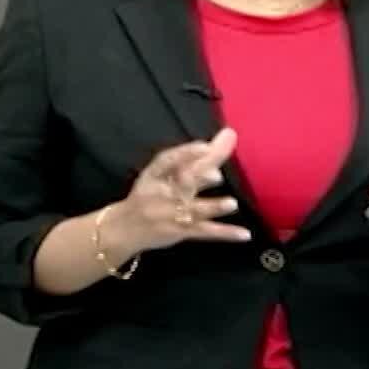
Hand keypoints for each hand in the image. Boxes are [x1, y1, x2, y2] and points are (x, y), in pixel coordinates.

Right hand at [109, 128, 250, 253]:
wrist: (125, 228)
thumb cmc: (151, 193)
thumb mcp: (168, 172)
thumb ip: (200, 155)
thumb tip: (230, 134)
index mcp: (156, 173)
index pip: (167, 160)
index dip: (185, 153)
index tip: (203, 146)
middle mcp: (162, 192)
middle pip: (184, 183)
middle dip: (199, 178)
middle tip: (217, 175)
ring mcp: (171, 214)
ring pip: (194, 210)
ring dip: (212, 207)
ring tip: (232, 204)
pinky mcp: (180, 232)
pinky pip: (205, 232)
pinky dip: (225, 233)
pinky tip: (244, 234)